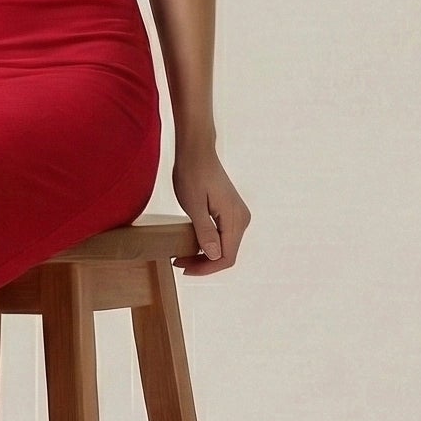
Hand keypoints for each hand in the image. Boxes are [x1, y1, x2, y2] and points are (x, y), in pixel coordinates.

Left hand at [171, 144, 249, 273]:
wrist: (197, 151)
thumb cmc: (192, 173)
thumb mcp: (193, 205)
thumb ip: (205, 232)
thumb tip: (215, 256)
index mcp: (235, 219)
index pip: (226, 258)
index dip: (206, 269)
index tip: (183, 268)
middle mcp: (242, 219)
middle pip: (227, 255)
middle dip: (204, 264)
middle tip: (178, 263)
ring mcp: (238, 215)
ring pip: (225, 247)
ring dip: (205, 255)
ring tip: (182, 256)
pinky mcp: (231, 212)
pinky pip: (223, 236)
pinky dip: (208, 244)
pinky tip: (192, 244)